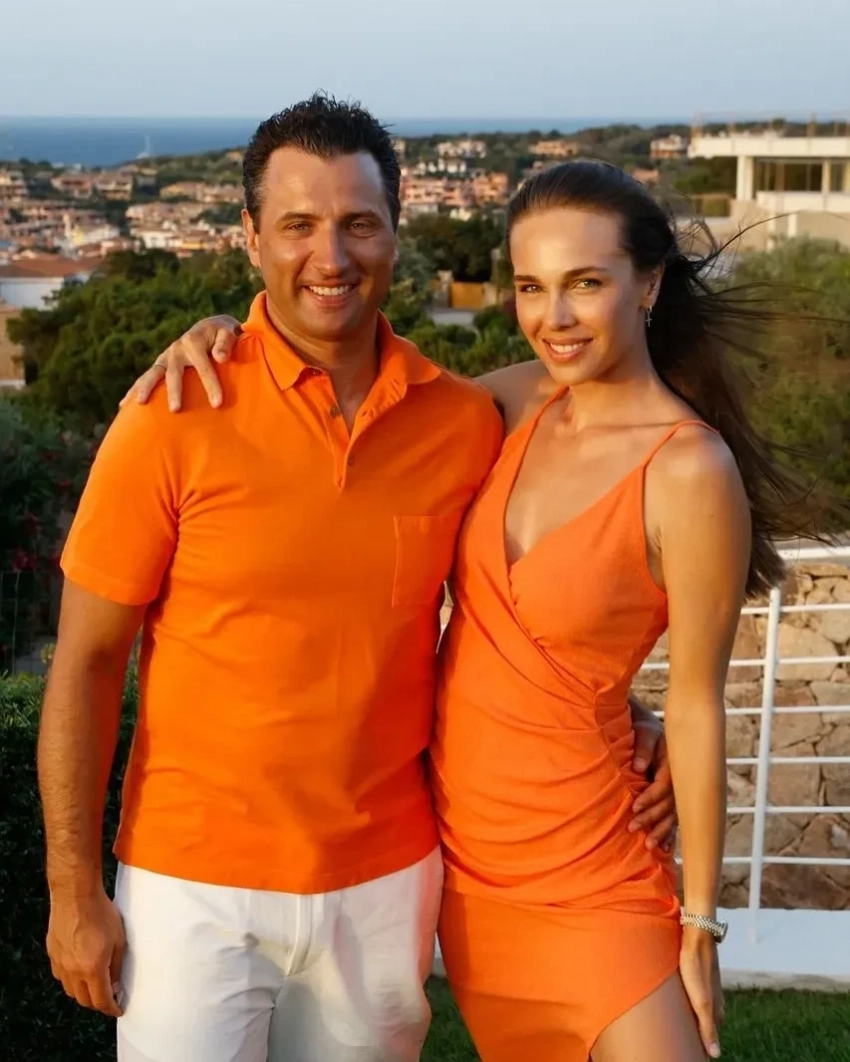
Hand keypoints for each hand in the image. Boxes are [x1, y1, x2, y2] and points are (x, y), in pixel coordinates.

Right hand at [46, 888, 125, 1016]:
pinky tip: (80, 970)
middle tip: (109, 997)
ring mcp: (60, 963)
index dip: (111, 1008)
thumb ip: (117, 965)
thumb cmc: (102, 913)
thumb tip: (115, 984)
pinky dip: (71, 980)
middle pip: (84, 1000)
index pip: (101, 1000)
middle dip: (98, 1003)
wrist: (76, 894)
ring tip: (95, 985)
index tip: (118, 1009)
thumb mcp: (119, 939)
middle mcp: (73, 971)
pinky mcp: (52, 954)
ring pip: (71, 990)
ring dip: (83, 992)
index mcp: (92, 969)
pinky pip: (61, 976)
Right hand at [119, 315, 240, 411]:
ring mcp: (166, 357)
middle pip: (174, 373)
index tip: (217, 404)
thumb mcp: (228, 333)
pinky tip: (123, 405)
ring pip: (153, 374)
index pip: (203, 367)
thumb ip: (225, 343)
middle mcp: (176, 349)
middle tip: (175, 409)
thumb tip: (220, 357)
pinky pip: (147, 378)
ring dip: (146, 388)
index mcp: (193, 342)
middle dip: (174, 391)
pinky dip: (134, 390)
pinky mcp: (161, 365)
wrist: (211, 328)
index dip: (211, 385)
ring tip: (140, 403)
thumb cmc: (224, 335)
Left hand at [628, 703, 676, 849]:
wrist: (652, 729)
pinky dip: (671, 834)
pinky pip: (676, 819)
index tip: (634, 807)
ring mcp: (680, 791)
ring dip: (662, 831)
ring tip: (649, 846)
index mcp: (674, 763)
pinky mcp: (676, 798)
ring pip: (674, 815)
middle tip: (632, 828)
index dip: (650, 797)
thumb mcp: (643, 732)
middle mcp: (679, 780)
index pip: (663, 785)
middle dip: (651, 818)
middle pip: (668, 804)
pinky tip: (666, 849)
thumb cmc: (644, 730)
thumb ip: (641, 748)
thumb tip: (638, 767)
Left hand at [679, 927, 723, 1057]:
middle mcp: (715, 1003)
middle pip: (708, 1028)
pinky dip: (691, 1009)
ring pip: (702, 1014)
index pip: (712, 1039)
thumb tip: (715, 1055)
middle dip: (699, 1039)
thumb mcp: (700, 1001)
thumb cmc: (696, 968)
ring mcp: (708, 991)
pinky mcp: (700, 980)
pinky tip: (683, 1008)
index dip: (704, 1049)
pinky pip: (696, 1001)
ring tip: (682, 1032)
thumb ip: (708, 1027)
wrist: (697, 937)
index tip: (695, 1059)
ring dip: (695, 1024)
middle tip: (686, 1048)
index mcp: (716, 1011)